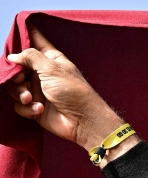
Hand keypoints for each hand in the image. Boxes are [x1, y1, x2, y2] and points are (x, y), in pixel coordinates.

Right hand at [5, 24, 127, 152]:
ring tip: (29, 98)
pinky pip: (21, 105)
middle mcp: (42, 74)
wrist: (84, 121)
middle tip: (20, 79)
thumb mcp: (52, 69)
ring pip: (15, 87)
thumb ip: (31, 57)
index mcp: (50, 60)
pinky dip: (27, 108)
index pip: (35, 42)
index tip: (14, 34)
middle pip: (18, 67)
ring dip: (20, 92)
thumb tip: (13, 56)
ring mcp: (39, 91)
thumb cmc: (73, 91)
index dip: (23, 36)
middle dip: (15, 74)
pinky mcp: (36, 107)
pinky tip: (39, 109)